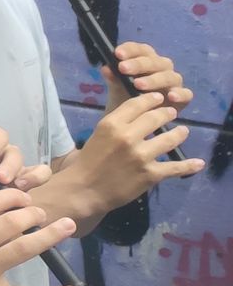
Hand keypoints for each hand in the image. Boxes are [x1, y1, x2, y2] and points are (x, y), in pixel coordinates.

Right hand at [69, 91, 202, 207]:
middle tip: (172, 112)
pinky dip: (189, 165)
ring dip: (179, 133)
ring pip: (168, 139)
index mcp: (111, 124)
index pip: (136, 104)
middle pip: (154, 118)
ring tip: (184, 131)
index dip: (151, 99)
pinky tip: (198, 163)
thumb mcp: (100, 133)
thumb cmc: (91, 159)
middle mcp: (128, 137)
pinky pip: (175, 167)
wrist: (86, 188)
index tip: (159, 97)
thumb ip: (118, 122)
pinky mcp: (151, 174)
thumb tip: (138, 112)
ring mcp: (141, 156)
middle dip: (166, 113)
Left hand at [102, 42, 191, 113]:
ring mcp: (173, 81)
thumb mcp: (116, 87)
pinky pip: (186, 93)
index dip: (129, 49)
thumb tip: (106, 68)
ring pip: (168, 75)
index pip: (139, 49)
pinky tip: (170, 96)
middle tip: (123, 69)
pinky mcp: (183, 97)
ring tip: (138, 85)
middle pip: (153, 61)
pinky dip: (180, 94)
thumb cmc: (126, 96)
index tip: (117, 54)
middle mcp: (161, 67)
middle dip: (138, 64)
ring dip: (154, 79)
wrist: (135, 119)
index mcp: (145, 59)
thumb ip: (113, 77)